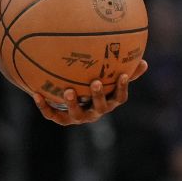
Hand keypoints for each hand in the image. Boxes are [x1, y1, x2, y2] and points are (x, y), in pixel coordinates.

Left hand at [32, 59, 148, 125]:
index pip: (120, 98)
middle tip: (94, 82)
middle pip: (100, 107)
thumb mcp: (109, 80)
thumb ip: (125, 72)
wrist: (70, 103)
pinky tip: (36, 94)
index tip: (121, 74)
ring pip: (76, 114)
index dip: (121, 87)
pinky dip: (44, 106)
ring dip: (73, 103)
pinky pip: (52, 114)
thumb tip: (145, 61)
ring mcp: (78, 117)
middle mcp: (95, 112)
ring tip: (68, 91)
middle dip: (98, 95)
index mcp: (108, 102)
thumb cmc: (94, 88)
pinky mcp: (62, 119)